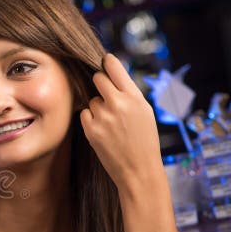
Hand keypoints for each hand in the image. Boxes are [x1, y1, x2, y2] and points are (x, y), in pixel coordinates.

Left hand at [79, 54, 163, 193]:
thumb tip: (112, 74)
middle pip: (97, 78)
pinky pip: (85, 113)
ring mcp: (103, 117)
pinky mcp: (91, 130)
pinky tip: (103, 130)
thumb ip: (129, 93)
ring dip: (98, 107)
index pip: (114, 67)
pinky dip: (91, 119)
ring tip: (112, 123)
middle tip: (107, 94)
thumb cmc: (144, 140)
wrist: (138, 170)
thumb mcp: (145, 111)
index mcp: (135, 97)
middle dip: (100, 83)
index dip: (107, 62)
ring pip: (92, 99)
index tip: (104, 61)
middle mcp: (118, 104)